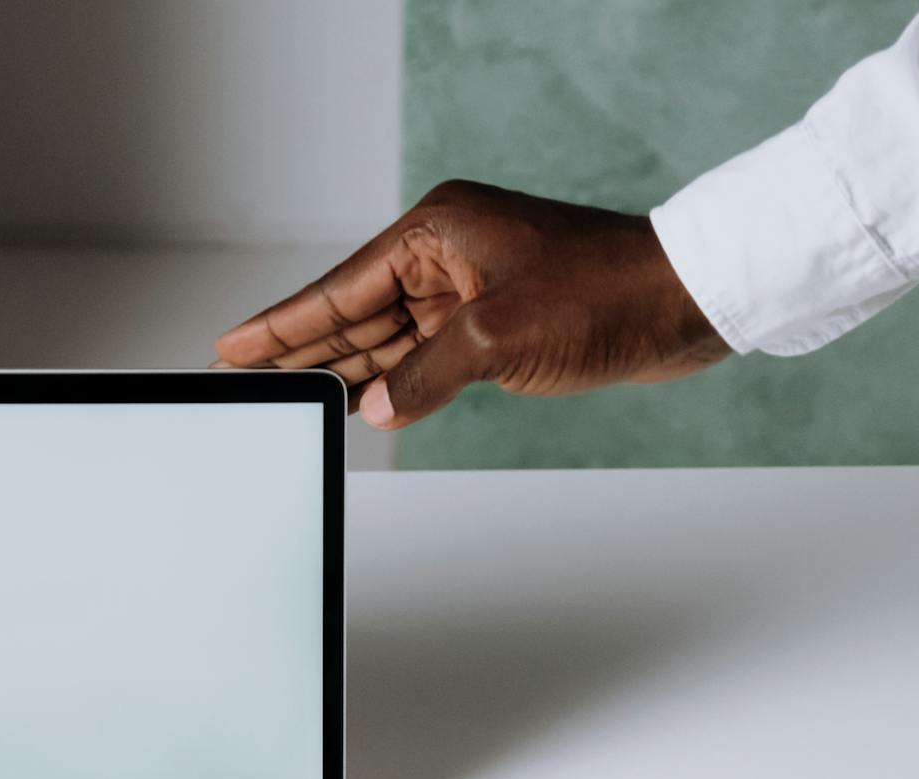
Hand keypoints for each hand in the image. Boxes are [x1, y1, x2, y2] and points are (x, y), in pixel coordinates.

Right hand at [213, 181, 729, 428]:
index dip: (283, 322)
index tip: (233, 345)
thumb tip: (378, 407)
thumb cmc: (606, 294)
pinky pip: (423, 353)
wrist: (685, 300)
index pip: (339, 287)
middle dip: (302, 346)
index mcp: (436, 232)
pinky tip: (360, 401)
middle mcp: (446, 255)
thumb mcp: (499, 339)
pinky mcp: (496, 320)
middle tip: (245, 375)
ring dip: (344, 368)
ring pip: (387, 336)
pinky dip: (393, 379)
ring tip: (288, 393)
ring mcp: (470, 288)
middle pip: (354, 310)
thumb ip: (426, 375)